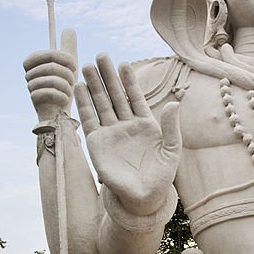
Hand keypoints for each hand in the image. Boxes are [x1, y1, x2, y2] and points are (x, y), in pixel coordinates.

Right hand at [24, 29, 77, 123]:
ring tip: (69, 91)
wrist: (60, 112)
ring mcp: (30, 86)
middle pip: (52, 66)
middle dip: (68, 74)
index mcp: (34, 61)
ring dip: (66, 87)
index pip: (48, 53)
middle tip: (73, 81)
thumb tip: (69, 29)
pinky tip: (64, 99)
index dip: (63, 58)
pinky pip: (50, 93)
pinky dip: (62, 96)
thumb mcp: (69, 66)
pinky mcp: (34, 99)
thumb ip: (68, 48)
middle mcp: (29, 73)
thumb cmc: (64, 86)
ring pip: (53, 80)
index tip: (73, 65)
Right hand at [74, 53, 180, 215]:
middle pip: (115, 95)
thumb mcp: (171, 150)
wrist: (144, 197)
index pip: (134, 97)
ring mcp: (110, 133)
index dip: (129, 81)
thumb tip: (174, 104)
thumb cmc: (161, 175)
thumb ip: (171, 127)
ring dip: (94, 86)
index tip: (123, 64)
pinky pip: (89, 120)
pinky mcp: (97, 143)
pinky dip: (84, 104)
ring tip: (86, 66)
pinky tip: (79, 88)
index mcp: (145, 124)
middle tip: (100, 56)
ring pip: (101, 104)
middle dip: (107, 77)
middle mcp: (126, 125)